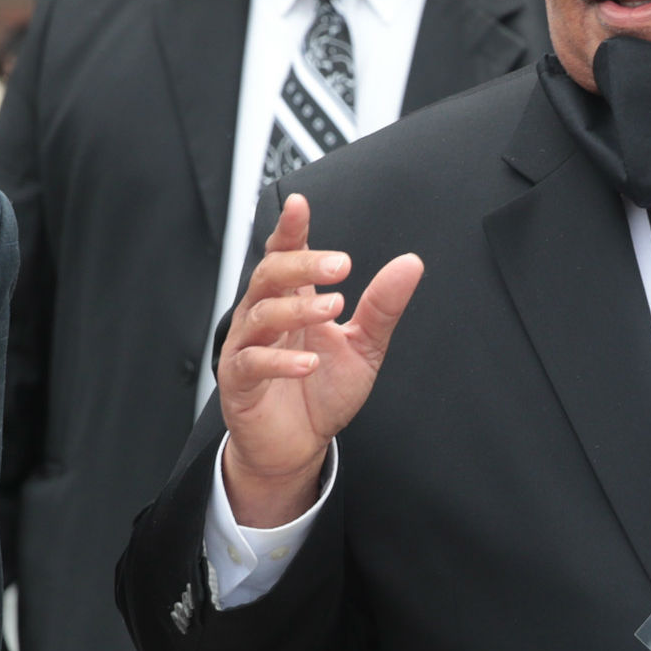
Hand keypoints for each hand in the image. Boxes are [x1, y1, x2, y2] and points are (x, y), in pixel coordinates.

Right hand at [218, 194, 423, 527]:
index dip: (290, 229)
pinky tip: (307, 363)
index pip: (285, 254)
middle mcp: (265, 317)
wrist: (299, 446)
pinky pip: (251, 363)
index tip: (300, 204)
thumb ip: (381, 306)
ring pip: (261, 314)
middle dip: (303, 263)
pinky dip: (279, 361)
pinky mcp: (239, 383)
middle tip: (342, 264)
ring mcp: (247, 347)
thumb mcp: (363, 347)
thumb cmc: (322, 392)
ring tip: (332, 310)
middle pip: (270, 274)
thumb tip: (410, 264)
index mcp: (293, 301)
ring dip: (298, 309)